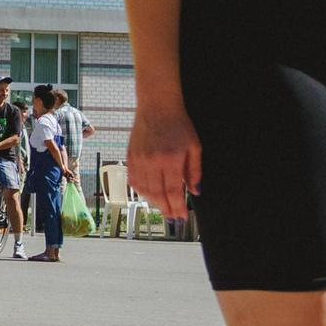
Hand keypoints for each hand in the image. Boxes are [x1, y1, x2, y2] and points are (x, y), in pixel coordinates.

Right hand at [127, 100, 200, 219]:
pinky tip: (149, 195)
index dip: (176, 206)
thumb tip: (195, 191)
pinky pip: (134, 180)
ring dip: (153, 201)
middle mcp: (152, 161)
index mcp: (170, 159)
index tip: (181, 217)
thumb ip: (195, 171)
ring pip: (144, 189)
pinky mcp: (130, 157)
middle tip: (173, 218)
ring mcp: (139, 159)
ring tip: (163, 208)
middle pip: (157, 193)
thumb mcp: (194, 146)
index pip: (172, 190)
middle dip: (166, 208)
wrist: (157, 106)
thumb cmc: (178, 124)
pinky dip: (141, 191)